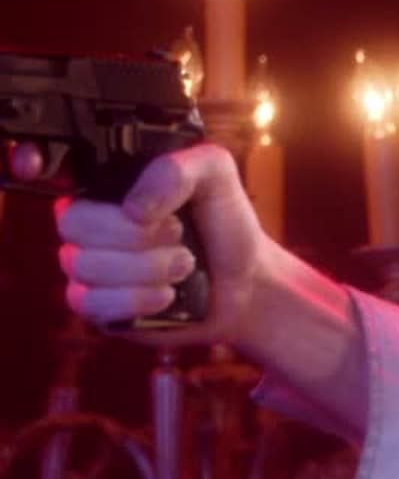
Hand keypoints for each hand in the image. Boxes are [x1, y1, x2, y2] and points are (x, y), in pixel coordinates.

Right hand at [54, 143, 270, 346]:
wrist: (247, 280)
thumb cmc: (225, 225)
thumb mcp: (215, 174)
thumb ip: (176, 168)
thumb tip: (133, 207)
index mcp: (106, 195)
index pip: (74, 198)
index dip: (118, 212)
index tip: (169, 217)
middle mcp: (89, 231)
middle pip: (72, 229)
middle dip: (137, 238)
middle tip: (180, 239)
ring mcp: (90, 272)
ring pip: (85, 267)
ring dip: (147, 269)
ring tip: (184, 266)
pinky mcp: (99, 310)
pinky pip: (90, 304)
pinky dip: (137, 300)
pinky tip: (168, 295)